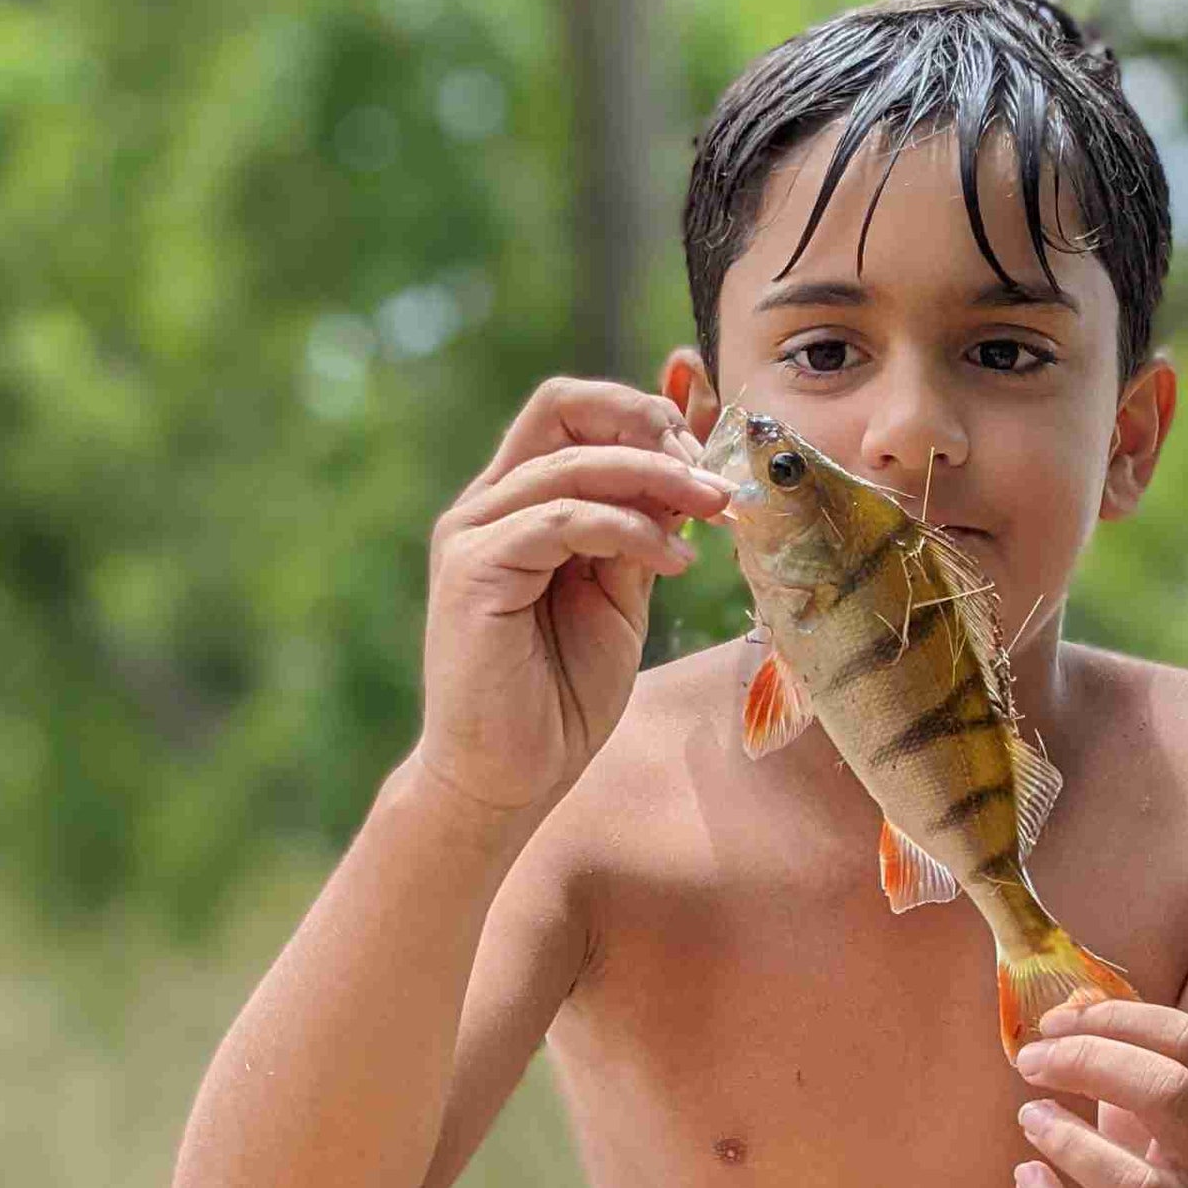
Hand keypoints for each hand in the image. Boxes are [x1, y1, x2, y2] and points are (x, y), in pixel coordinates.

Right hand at [414, 377, 730, 814]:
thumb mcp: (618, 601)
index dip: (643, 414)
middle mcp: (488, 507)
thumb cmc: (559, 700)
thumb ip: (640, 536)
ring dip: (655, 479)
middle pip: (561, 407)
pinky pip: (561, 518)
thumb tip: (686, 473)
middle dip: (646, 422)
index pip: (573, 415)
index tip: (707, 458)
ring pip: (571, 462)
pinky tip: (673, 562)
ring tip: (712, 511)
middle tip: (710, 473)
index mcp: (518, 506)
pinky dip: (627, 528)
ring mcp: (475, 534)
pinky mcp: (474, 570)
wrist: (508, 780)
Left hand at [1011, 1000, 1187, 1187]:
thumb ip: (1122, 1048)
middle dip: (1091, 1063)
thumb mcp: (1156, 1101)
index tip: (1058, 1020)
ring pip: (1135, 1184)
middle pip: (1169, 1096)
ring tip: (1030, 1115)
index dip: (1120, 1019)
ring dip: (1070, 1139)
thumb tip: (1069, 999)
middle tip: (1032, 1061)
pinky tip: (1025, 1176)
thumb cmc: (1163, 1158)